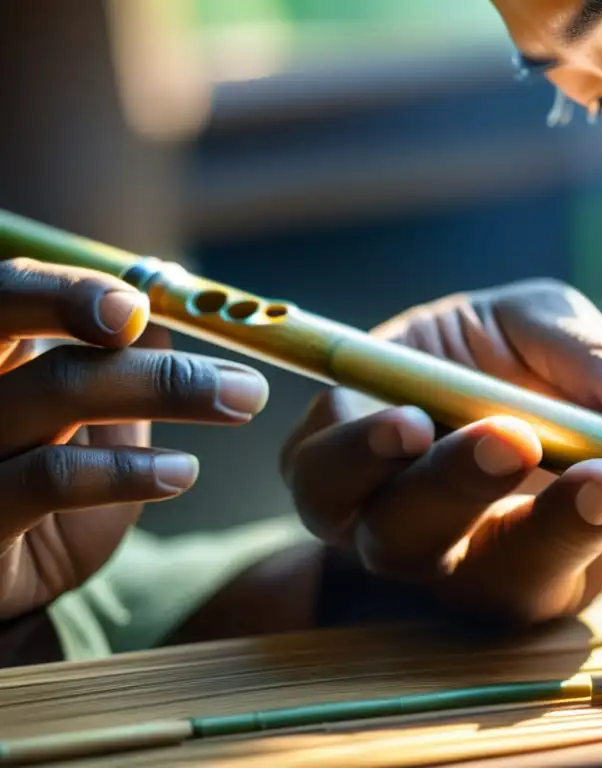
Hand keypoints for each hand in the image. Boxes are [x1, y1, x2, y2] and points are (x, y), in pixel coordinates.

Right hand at [0, 257, 269, 619]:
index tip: (141, 305)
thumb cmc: (44, 479)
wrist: (2, 578)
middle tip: (223, 359)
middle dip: (123, 325)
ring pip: (53, 390)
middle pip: (17, 323)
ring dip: (162, 388)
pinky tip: (181, 472)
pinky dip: (125, 470)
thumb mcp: (87, 417)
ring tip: (240, 400)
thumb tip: (169, 303)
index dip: (71, 288)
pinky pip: (49, 476)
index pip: (11, 290)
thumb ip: (116, 358)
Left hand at [281, 279, 601, 624]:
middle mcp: (455, 555)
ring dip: (409, 482)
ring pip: (385, 535)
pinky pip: (323, 481)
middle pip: (466, 569)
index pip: (552, 564)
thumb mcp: (563, 342)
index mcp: (536, 546)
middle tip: (519, 440)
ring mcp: (380, 525)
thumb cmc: (520, 358)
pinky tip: (389, 410)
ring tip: (421, 423)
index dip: (579, 530)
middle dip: (491, 506)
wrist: (437, 346)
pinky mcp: (321, 480)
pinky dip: (349, 447)